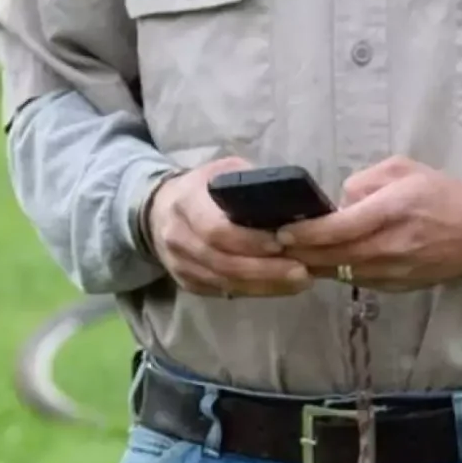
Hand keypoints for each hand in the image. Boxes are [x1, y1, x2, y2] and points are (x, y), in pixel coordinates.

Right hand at [146, 159, 313, 299]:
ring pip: (225, 282)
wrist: (159, 212)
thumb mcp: (224, 171)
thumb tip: (295, 201)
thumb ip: (250, 185)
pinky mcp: (188, 283)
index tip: (282, 243)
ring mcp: (180, 265)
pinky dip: (256, 291)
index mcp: (186, 202)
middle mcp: (177, 237)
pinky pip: (224, 291)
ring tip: (302, 280)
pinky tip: (282, 286)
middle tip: (303, 270)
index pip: (215, 229)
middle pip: (222, 262)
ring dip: (265, 284)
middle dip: (265, 269)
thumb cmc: (203, 188)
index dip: (248, 240)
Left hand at [277, 157, 461, 289]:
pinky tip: (319, 263)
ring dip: (313, 265)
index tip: (283, 231)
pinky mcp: (397, 286)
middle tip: (274, 246)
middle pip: (336, 256)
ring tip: (288, 255)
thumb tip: (336, 203)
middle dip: (301, 252)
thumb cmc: (439, 194)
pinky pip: (357, 280)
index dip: (310, 233)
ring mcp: (396, 270)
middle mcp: (394, 244)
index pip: (343, 227)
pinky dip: (336, 272)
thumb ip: (365, 181)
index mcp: (395, 209)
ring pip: (343, 272)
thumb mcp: (403, 170)